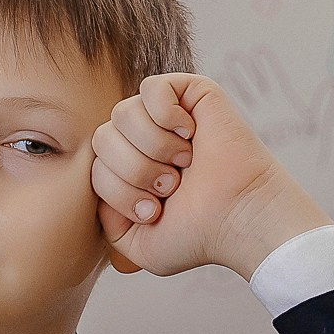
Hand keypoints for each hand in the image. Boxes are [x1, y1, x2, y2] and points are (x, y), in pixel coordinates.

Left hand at [91, 72, 332, 278]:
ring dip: (152, 146)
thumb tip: (99, 193)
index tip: (155, 210)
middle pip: (103, 139)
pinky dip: (165, 113)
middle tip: (171, 186)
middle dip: (133, 169)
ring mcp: (165, 116)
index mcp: (130, 172)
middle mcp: (144, 141)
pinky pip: (151, 87)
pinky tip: (189, 133)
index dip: (119, 192)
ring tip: (184, 163)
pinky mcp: (190, 93)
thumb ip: (108, 225)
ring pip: (122, 113)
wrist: (238, 219)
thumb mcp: (140, 246)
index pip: (95, 168)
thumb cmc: (199, 235)